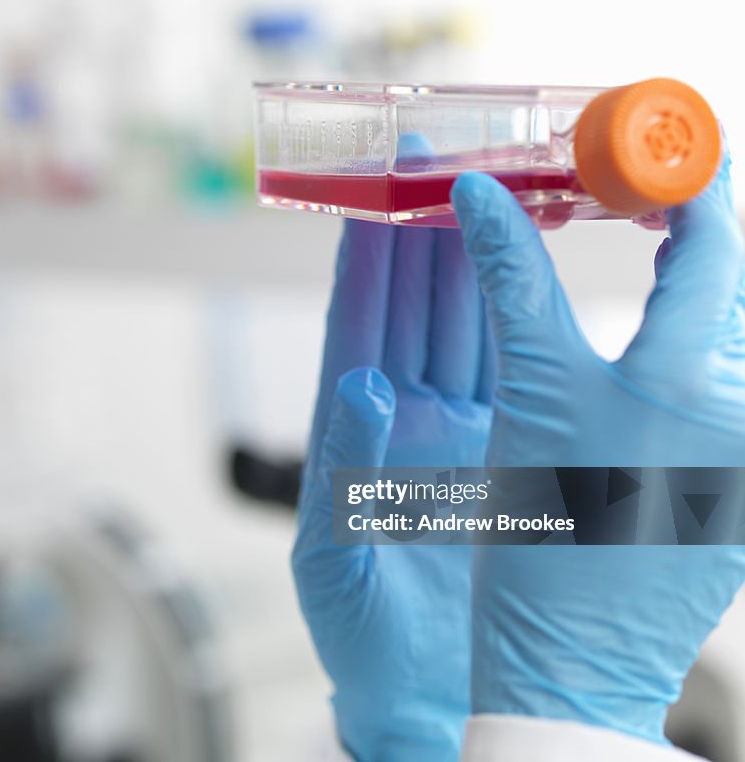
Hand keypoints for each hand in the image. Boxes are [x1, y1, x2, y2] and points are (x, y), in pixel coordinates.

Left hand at [292, 218, 491, 759]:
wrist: (417, 690)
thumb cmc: (357, 634)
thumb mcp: (332, 556)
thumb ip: (345, 468)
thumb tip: (366, 385)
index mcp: (345, 437)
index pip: (355, 330)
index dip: (363, 263)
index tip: (370, 196)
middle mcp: (398, 423)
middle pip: (411, 311)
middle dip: (421, 239)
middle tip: (437, 169)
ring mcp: (453, 434)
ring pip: (462, 329)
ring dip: (472, 265)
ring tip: (489, 200)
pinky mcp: (501, 456)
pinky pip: (509, 375)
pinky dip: (518, 325)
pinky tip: (527, 279)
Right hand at [450, 152, 744, 744]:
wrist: (566, 666)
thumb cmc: (537, 548)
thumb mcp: (522, 399)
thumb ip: (511, 282)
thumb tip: (482, 198)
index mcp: (692, 389)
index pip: (710, 244)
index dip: (679, 185)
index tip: (637, 160)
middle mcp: (741, 418)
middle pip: (728, 285)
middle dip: (683, 228)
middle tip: (628, 200)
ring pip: (727, 335)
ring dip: (685, 285)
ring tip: (635, 259)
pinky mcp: (742, 489)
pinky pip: (724, 387)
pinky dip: (685, 346)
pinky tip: (640, 353)